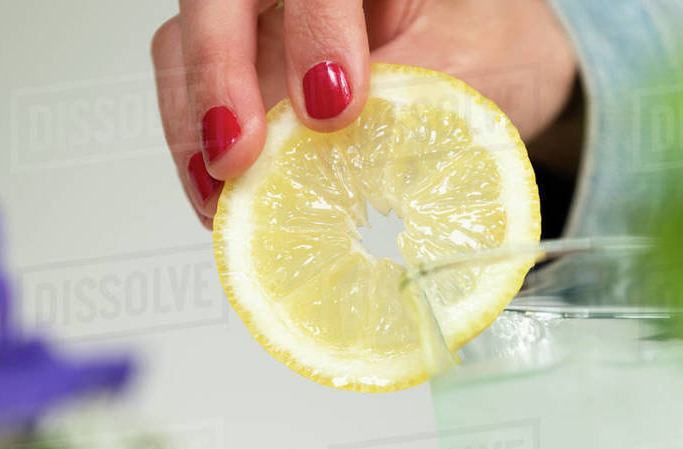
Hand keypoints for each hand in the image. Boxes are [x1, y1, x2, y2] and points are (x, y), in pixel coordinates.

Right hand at [152, 0, 578, 226]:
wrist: (497, 64)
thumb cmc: (493, 53)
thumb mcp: (476, 77)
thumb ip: (416, 112)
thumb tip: (369, 184)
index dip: (317, 33)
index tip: (333, 108)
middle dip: (219, 71)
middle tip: (237, 153)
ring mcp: (262, 13)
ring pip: (185, 35)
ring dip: (193, 118)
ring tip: (219, 195)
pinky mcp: (241, 58)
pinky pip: (188, 82)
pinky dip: (194, 142)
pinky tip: (218, 197)